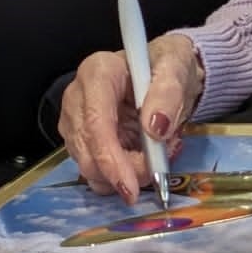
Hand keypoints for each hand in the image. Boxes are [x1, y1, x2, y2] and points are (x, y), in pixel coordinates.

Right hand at [58, 34, 203, 204]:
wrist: (162, 72)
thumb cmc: (165, 66)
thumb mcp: (176, 69)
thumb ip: (168, 94)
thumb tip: (156, 127)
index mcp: (97, 73)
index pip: (95, 122)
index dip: (110, 158)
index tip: (132, 186)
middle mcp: (77, 97)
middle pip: (88, 150)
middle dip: (123, 172)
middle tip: (158, 169)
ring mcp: (75, 121)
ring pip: (89, 166)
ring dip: (125, 173)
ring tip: (155, 154)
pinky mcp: (80, 141)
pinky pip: (95, 172)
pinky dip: (120, 176)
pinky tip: (140, 160)